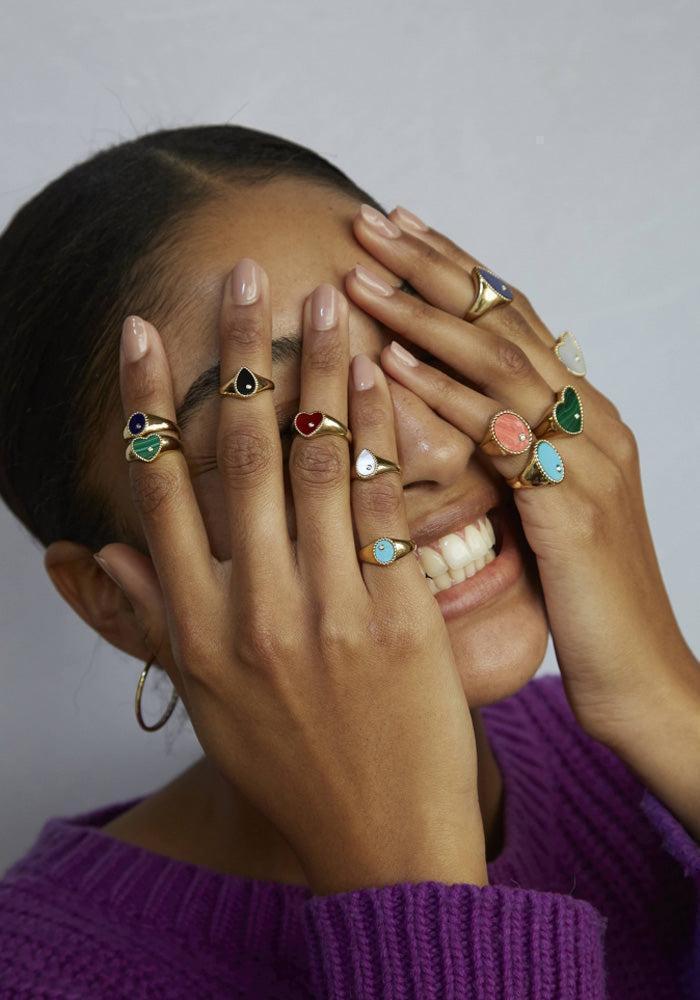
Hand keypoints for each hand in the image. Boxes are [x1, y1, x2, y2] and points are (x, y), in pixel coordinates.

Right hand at [99, 261, 487, 894]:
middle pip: (238, 453)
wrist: (378, 840)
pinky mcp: (398, 616)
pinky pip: (386, 505)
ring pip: (318, 463)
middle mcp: (252, 608)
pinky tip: (383, 376)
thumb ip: (154, 617)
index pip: (161, 487)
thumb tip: (96, 552)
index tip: (141, 331)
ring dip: (320, 372)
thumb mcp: (204, 698)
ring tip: (327, 302)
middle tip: (247, 275)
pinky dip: (382, 434)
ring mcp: (327, 610)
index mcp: (196, 626)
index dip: (148, 399)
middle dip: (240, 352)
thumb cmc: (291, 765)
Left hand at [345, 205, 698, 751]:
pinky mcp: (573, 506)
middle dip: (434, 266)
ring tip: (363, 275)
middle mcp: (593, 422)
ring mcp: (589, 458)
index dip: (456, 271)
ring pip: (502, 362)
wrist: (644, 679)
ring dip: (426, 314)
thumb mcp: (545, 514)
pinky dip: (444, 395)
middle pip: (507, 320)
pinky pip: (501, 435)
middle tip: (369, 219)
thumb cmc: (584, 603)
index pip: (515, 321)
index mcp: (585, 419)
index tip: (396, 230)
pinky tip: (391, 365)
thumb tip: (457, 425)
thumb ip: (511, 459)